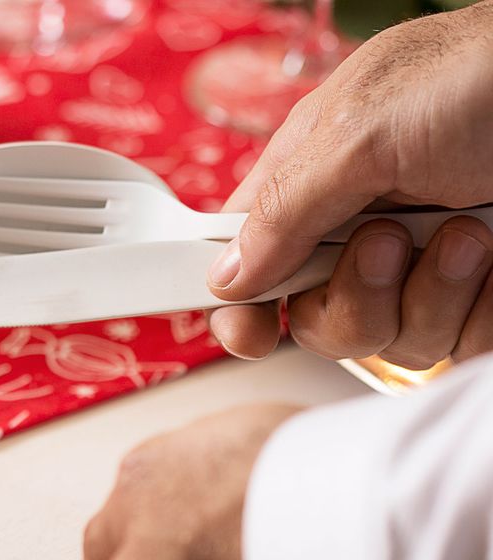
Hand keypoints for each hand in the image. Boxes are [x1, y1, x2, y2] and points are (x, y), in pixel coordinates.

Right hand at [207, 2, 492, 365]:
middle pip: (314, 322)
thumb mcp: (361, 130)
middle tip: (389, 241)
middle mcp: (363, 232)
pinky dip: (481, 308)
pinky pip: (453, 348)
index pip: (247, 264)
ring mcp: (423, 271)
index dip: (239, 306)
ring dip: (430, 293)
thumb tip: (225, 278)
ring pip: (387, 343)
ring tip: (470, 230)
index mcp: (317, 182)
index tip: (248, 332)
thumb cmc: (490, 78)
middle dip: (354, 298)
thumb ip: (281, 211)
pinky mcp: (477, 301)